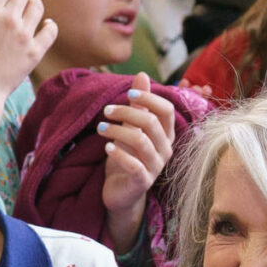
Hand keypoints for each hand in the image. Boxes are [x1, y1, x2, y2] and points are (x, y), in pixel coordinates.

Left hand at [98, 76, 177, 251]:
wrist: (121, 191)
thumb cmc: (128, 156)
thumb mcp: (131, 127)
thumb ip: (139, 104)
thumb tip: (142, 75)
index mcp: (166, 134)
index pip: (166, 110)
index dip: (149, 98)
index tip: (128, 94)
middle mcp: (165, 149)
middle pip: (151, 123)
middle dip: (126, 112)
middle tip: (105, 111)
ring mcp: (155, 167)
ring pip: (141, 141)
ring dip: (117, 131)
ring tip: (100, 128)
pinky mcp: (142, 182)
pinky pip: (134, 165)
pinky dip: (118, 154)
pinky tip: (106, 147)